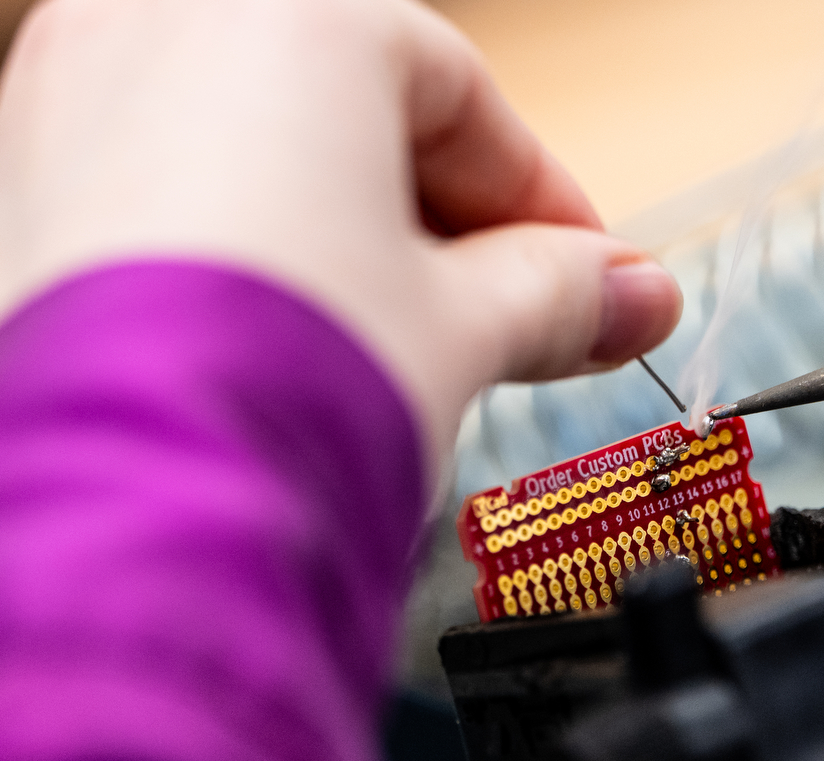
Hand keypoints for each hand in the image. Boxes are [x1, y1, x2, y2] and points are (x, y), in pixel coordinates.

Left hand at [0, 0, 681, 472]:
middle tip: (511, 318)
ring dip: (351, 235)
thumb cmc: (277, 391)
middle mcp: (162, 23)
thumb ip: (558, 293)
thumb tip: (634, 297)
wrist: (128, 518)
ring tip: (402, 344)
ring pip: (261, 144)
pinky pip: (177, 186)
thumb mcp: (460, 330)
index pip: (463, 92)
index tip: (586, 273)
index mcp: (291, 14)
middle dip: (449, 225)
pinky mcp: (26, 187)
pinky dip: (253, 245)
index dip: (542, 196)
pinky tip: (294, 338)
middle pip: (358, 109)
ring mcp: (73, 98)